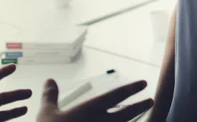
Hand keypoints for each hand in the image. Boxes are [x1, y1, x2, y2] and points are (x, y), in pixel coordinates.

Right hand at [37, 79, 152, 121]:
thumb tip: (49, 80)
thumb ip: (50, 96)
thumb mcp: (46, 114)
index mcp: (90, 110)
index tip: (144, 83)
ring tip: (143, 121)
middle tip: (151, 101)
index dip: (131, 88)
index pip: (116, 95)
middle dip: (139, 106)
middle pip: (127, 114)